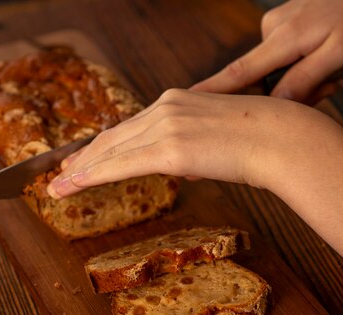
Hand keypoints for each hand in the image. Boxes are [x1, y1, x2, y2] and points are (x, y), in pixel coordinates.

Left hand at [46, 88, 339, 197]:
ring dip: (80, 170)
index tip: (86, 156)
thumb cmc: (263, 140)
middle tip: (62, 172)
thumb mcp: (220, 137)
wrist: (284, 139)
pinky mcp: (169, 149)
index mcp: (176, 101)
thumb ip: (195, 147)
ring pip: (110, 151)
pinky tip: (73, 184)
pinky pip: (120, 165)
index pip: (129, 126)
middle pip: (112, 136)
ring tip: (59, 185)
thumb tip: (184, 165)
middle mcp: (165, 108)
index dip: (104, 144)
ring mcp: (165, 126)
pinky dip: (92, 176)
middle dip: (84, 157)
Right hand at [191, 0, 342, 103]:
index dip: (212, 91)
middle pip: (273, 79)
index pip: (239, 73)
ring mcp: (283, 26)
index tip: (187, 102)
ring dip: (322, 77)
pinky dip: (324, 63)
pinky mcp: (293, 23)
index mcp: (283, 40)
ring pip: (291, 68)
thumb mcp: (342, 51)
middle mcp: (275, 31)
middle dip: (306, 90)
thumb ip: (306, 79)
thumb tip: (276, 104)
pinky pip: (301, 55)